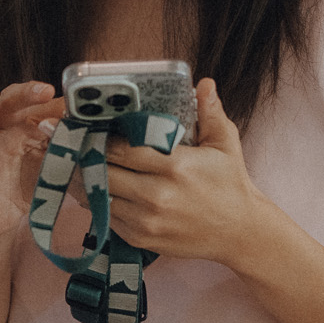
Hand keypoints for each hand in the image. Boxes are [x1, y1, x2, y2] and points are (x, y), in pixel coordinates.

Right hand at [0, 80, 62, 245]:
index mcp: (22, 131)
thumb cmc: (24, 192)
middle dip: (26, 93)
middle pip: (10, 103)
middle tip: (45, 90)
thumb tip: (96, 146)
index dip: (54, 105)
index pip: (36, 108)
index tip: (74, 106)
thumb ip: (68, 158)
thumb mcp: (52, 173)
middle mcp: (1, 134)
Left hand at [102, 79, 262, 264]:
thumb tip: (204, 84)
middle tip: (83, 147)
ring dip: (89, 182)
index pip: (122, 149)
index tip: (96, 130)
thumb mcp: (225, 144)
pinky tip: (100, 191)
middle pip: (104, 172)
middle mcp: (158, 195)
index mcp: (175, 166)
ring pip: (100, 197)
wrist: (240, 233)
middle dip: (90, 159)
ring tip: (85, 167)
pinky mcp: (141, 238)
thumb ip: (211, 113)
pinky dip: (100, 204)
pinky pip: (107, 218)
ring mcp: (147, 220)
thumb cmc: (230, 185)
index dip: (102, 139)